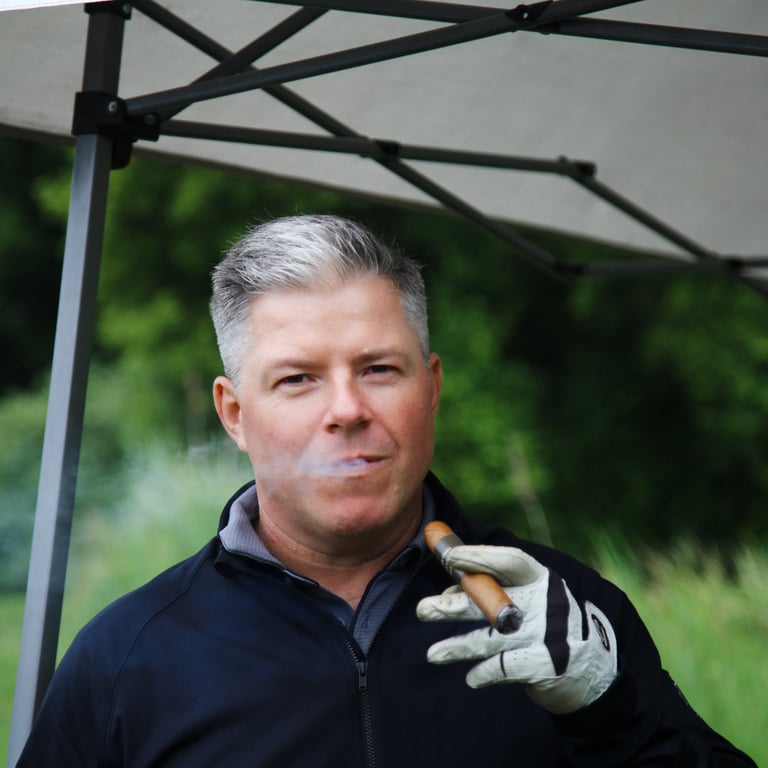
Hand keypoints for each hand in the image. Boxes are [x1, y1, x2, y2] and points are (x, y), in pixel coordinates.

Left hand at [416, 544, 616, 713]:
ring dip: (457, 647)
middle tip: (422, 610)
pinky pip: (505, 668)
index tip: (448, 556)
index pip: (508, 561)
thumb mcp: (526, 597)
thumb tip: (449, 589)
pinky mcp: (547, 666)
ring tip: (433, 654)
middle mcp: (545, 602)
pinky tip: (471, 678)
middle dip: (453, 606)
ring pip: (490, 638)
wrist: (591, 668)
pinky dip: (484, 673)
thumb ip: (492, 590)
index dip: (478, 557)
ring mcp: (547, 634)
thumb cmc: (545, 622)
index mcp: (539, 578)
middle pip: (490, 601)